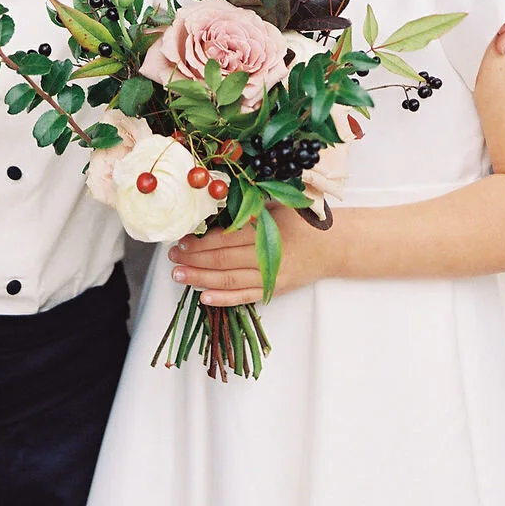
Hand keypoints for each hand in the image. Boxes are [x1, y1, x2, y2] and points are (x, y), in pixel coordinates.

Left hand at [167, 206, 331, 306]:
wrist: (332, 246)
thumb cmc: (302, 220)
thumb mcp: (277, 206)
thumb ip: (249, 209)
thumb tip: (213, 209)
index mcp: (267, 230)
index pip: (226, 238)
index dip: (201, 241)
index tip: (181, 239)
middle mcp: (267, 255)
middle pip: (223, 260)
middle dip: (194, 260)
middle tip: (172, 258)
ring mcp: (271, 276)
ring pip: (230, 281)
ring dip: (201, 279)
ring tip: (179, 275)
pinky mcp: (274, 290)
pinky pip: (245, 297)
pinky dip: (223, 299)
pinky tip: (204, 298)